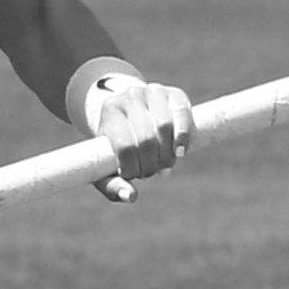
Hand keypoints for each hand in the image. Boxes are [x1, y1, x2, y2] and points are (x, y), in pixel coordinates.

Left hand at [72, 62, 196, 202]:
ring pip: (165, 126)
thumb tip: (131, 197)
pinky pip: (182, 113)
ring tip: (165, 165)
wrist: (129, 111)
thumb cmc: (115, 145)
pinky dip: (184, 136)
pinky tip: (181, 152)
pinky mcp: (174, 93)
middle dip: (152, 163)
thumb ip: (112, 185)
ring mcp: (153, 91)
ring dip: (168, 154)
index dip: (133, 168)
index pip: (125, 145)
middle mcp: (130, 96)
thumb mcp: (105, 164)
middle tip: (152, 173)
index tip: (134, 176)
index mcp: (110, 110)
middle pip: (146, 138)